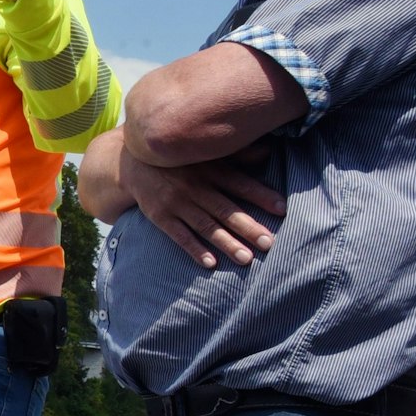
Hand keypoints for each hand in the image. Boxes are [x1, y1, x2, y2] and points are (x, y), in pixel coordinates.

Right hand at [121, 152, 283, 267]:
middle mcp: (195, 187)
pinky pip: (179, 235)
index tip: (282, 209)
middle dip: (248, 227)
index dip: (261, 195)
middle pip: (226, 209)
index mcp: (210, 170)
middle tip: (269, 243)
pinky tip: (210, 262)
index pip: (240, 184)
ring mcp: (176, 203)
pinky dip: (194, 249)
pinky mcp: (159, 216)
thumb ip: (237, 155)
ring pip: (205, 226)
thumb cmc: (180, 160)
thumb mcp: (206, 153)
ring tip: (246, 258)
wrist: (132, 164)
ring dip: (226, 243)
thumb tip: (268, 152)